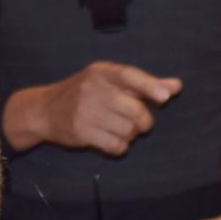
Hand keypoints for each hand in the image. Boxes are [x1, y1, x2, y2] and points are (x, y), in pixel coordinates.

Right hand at [2, 62, 182, 154]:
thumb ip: (144, 84)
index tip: (165, 97)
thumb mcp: (109, 82)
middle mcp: (93, 89)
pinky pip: (115, 145)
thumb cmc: (85, 94)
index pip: (129, 75)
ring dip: (130, 135)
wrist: (44, 110)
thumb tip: (176, 86)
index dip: (149, 86)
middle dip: (144, 121)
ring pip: (127, 130)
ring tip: (120, 130)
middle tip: (139, 123)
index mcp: (101, 72)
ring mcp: (85, 111)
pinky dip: (120, 147)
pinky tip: (112, 141)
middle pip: (134, 110)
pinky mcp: (81, 132)